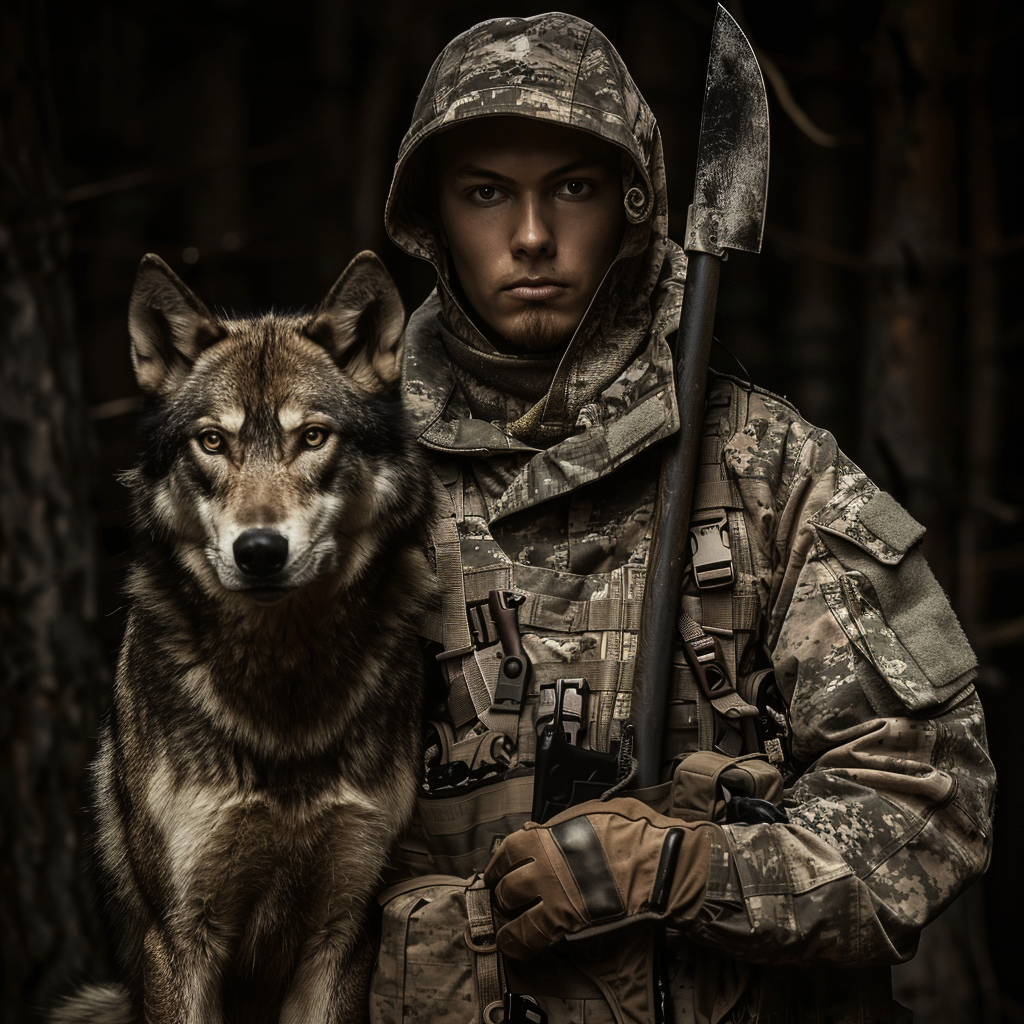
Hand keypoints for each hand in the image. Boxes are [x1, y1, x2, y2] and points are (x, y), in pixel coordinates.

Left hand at [483, 796, 720, 959]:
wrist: (660, 864)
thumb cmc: (635, 833)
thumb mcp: (595, 812)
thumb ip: (564, 824)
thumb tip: (546, 830)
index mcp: (549, 835)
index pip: (507, 850)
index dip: (499, 863)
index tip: (497, 870)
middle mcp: (544, 864)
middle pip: (506, 882)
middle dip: (503, 891)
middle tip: (505, 898)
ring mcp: (553, 894)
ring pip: (512, 909)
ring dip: (508, 916)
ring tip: (508, 922)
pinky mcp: (567, 922)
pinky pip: (530, 935)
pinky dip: (518, 942)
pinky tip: (513, 944)